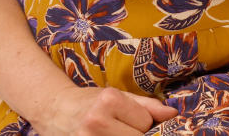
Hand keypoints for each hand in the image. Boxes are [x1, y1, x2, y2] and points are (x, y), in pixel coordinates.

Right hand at [34, 86, 176, 135]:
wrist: (55, 111)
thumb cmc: (91, 102)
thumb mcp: (119, 96)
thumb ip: (148, 106)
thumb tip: (173, 114)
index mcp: (108, 101)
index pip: (145, 122)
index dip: (142, 123)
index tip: (129, 120)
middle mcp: (95, 121)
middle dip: (136, 135)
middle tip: (122, 129)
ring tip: (114, 133)